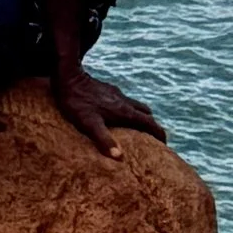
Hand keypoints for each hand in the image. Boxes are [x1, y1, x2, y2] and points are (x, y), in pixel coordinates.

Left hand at [51, 62, 165, 155]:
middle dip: (152, 126)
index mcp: (124, 111)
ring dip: (140, 116)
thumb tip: (120, 157)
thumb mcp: (89, 123)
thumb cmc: (77, 102)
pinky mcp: (108, 89)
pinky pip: (124, 101)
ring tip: (136, 129)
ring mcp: (116, 94)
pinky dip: (128, 110)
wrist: (68, 76)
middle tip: (152, 139)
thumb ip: (104, 139)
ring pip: (136, 105)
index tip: (165, 145)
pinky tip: (116, 116)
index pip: (150, 123)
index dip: (160, 134)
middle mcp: (124, 101)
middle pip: (146, 114)